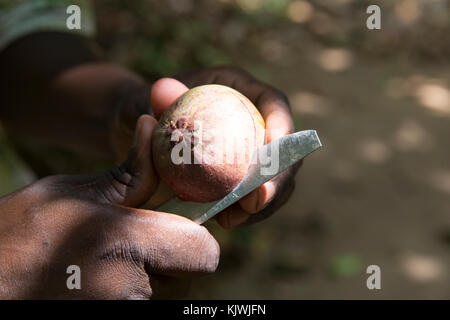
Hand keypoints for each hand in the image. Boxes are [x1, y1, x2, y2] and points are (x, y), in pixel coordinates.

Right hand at [0, 115, 218, 298]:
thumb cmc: (24, 232)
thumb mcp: (77, 191)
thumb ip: (132, 169)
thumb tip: (154, 127)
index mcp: (125, 243)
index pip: (203, 250)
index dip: (193, 236)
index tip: (172, 225)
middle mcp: (130, 288)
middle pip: (192, 271)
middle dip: (176, 255)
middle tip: (141, 242)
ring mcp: (124, 312)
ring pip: (173, 290)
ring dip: (158, 275)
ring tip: (116, 261)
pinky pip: (152, 303)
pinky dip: (140, 291)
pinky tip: (107, 280)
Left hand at [150, 66, 300, 228]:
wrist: (137, 132)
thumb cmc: (142, 109)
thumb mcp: (141, 100)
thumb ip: (154, 98)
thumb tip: (164, 91)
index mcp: (238, 89)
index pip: (273, 102)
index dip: (282, 125)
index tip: (271, 150)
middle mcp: (253, 119)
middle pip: (285, 148)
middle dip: (278, 177)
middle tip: (254, 201)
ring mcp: (251, 150)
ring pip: (277, 179)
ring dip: (264, 203)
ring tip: (232, 219)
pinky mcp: (242, 176)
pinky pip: (256, 196)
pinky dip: (247, 212)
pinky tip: (224, 220)